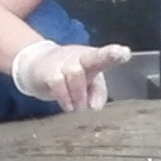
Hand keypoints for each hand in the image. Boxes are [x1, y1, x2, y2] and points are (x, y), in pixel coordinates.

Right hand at [10, 38, 134, 111]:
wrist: (34, 66)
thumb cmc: (68, 76)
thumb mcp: (86, 84)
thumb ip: (97, 93)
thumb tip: (95, 107)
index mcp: (92, 59)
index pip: (105, 56)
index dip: (115, 55)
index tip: (125, 53)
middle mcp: (79, 57)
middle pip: (94, 56)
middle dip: (108, 55)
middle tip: (119, 55)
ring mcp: (63, 62)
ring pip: (76, 73)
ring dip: (80, 95)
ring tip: (78, 107)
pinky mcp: (48, 71)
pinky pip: (58, 83)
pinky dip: (65, 98)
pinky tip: (68, 106)